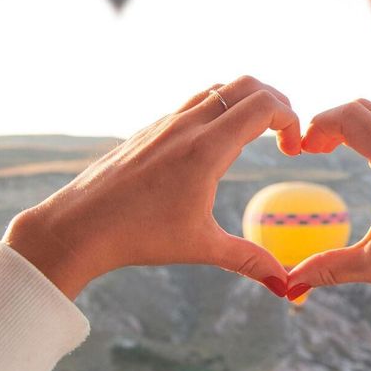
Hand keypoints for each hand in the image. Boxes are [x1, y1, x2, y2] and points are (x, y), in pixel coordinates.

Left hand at [3, 76, 300, 299]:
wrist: (76, 225)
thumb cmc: (137, 236)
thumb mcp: (201, 246)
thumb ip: (248, 259)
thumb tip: (285, 285)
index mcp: (206, 149)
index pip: (263, 105)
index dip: (291, 119)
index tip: (294, 150)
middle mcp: (187, 126)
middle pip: (247, 84)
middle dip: (276, 101)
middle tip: (285, 133)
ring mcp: (166, 122)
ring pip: (218, 88)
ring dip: (246, 102)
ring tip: (257, 136)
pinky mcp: (150, 129)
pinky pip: (194, 102)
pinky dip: (219, 110)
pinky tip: (217, 145)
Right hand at [288, 99, 370, 308]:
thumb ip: (329, 268)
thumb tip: (289, 285)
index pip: (349, 118)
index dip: (317, 125)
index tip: (301, 149)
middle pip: (362, 107)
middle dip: (330, 120)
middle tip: (311, 148)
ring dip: (352, 123)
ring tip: (329, 149)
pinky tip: (362, 157)